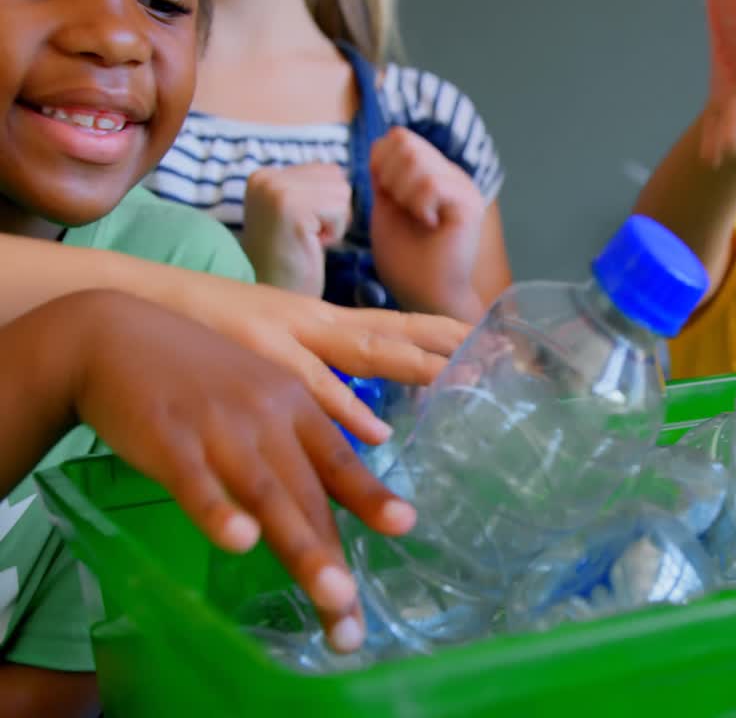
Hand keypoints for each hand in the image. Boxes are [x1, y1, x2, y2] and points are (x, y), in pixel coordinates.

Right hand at [62, 291, 416, 651]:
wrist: (113, 332)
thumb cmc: (195, 376)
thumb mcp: (260, 395)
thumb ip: (299, 440)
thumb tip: (341, 486)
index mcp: (294, 407)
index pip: (339, 465)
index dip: (372, 498)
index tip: (406, 526)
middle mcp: (267, 417)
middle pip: (309, 495)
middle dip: (333, 559)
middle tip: (354, 620)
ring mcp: (218, 428)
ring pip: (268, 495)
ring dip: (302, 550)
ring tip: (332, 597)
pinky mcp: (167, 438)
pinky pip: (196, 481)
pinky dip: (218, 512)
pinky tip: (240, 543)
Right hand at [166, 271, 470, 444]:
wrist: (115, 312)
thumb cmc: (199, 336)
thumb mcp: (269, 347)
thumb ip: (320, 377)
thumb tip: (368, 421)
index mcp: (312, 323)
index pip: (389, 325)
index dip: (439, 334)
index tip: (490, 341)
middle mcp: (302, 326)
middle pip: (383, 336)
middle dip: (438, 353)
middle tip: (492, 364)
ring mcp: (270, 344)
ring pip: (348, 359)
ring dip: (402, 377)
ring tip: (454, 383)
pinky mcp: (237, 363)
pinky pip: (293, 390)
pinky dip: (334, 409)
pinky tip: (370, 431)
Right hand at [243, 164, 352, 296]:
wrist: (276, 296)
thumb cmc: (294, 261)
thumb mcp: (301, 213)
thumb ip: (315, 188)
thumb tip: (345, 172)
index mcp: (264, 175)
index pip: (328, 170)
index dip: (328, 205)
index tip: (303, 228)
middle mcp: (265, 177)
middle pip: (337, 178)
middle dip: (333, 211)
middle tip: (306, 236)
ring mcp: (275, 190)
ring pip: (341, 192)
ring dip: (334, 223)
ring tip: (307, 240)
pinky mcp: (289, 207)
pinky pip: (339, 210)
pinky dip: (333, 232)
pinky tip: (309, 245)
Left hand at [369, 127, 487, 320]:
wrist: (425, 295)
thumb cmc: (406, 260)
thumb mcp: (385, 209)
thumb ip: (384, 177)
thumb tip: (378, 146)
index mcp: (431, 172)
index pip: (397, 137)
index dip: (379, 163)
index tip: (386, 198)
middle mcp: (450, 174)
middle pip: (404, 141)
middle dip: (388, 176)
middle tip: (400, 209)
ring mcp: (463, 187)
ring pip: (417, 159)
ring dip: (403, 192)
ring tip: (415, 218)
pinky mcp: (470, 204)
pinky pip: (432, 184)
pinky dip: (419, 205)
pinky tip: (428, 224)